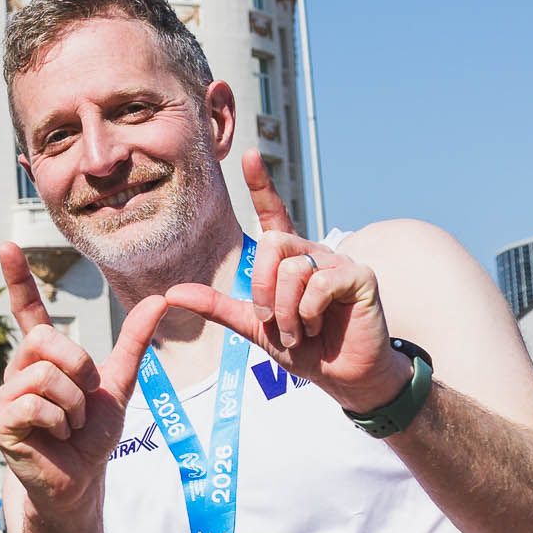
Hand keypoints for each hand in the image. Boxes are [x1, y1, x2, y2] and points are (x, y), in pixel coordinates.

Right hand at [0, 245, 165, 531]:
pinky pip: (34, 403)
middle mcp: (20, 369)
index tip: (7, 244)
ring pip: (45, 375)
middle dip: (78, 367)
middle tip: (84, 398)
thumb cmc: (92, 437)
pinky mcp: (0, 421)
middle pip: (45, 338)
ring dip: (72, 405)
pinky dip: (58, 422)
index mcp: (45, 357)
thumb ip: (135, 343)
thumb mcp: (119, 385)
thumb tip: (160, 300)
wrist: (83, 482)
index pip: (28, 310)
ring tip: (69, 426)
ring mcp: (6, 395)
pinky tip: (56, 437)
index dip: (18, 278)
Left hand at [160, 154, 400, 411]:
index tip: (249, 156)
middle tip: (270, 320)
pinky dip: (309, 312)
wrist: (342, 376)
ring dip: (286, 311)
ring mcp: (339, 263)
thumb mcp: (254, 326)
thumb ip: (218, 306)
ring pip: (294, 268)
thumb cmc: (304, 347)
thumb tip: (172, 293)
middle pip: (273, 244)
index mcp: (289, 260)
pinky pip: (320, 284)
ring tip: (297, 332)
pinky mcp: (360, 277)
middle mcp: (313, 253)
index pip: (273, 214)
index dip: (262, 185)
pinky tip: (316, 325)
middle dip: (262, 288)